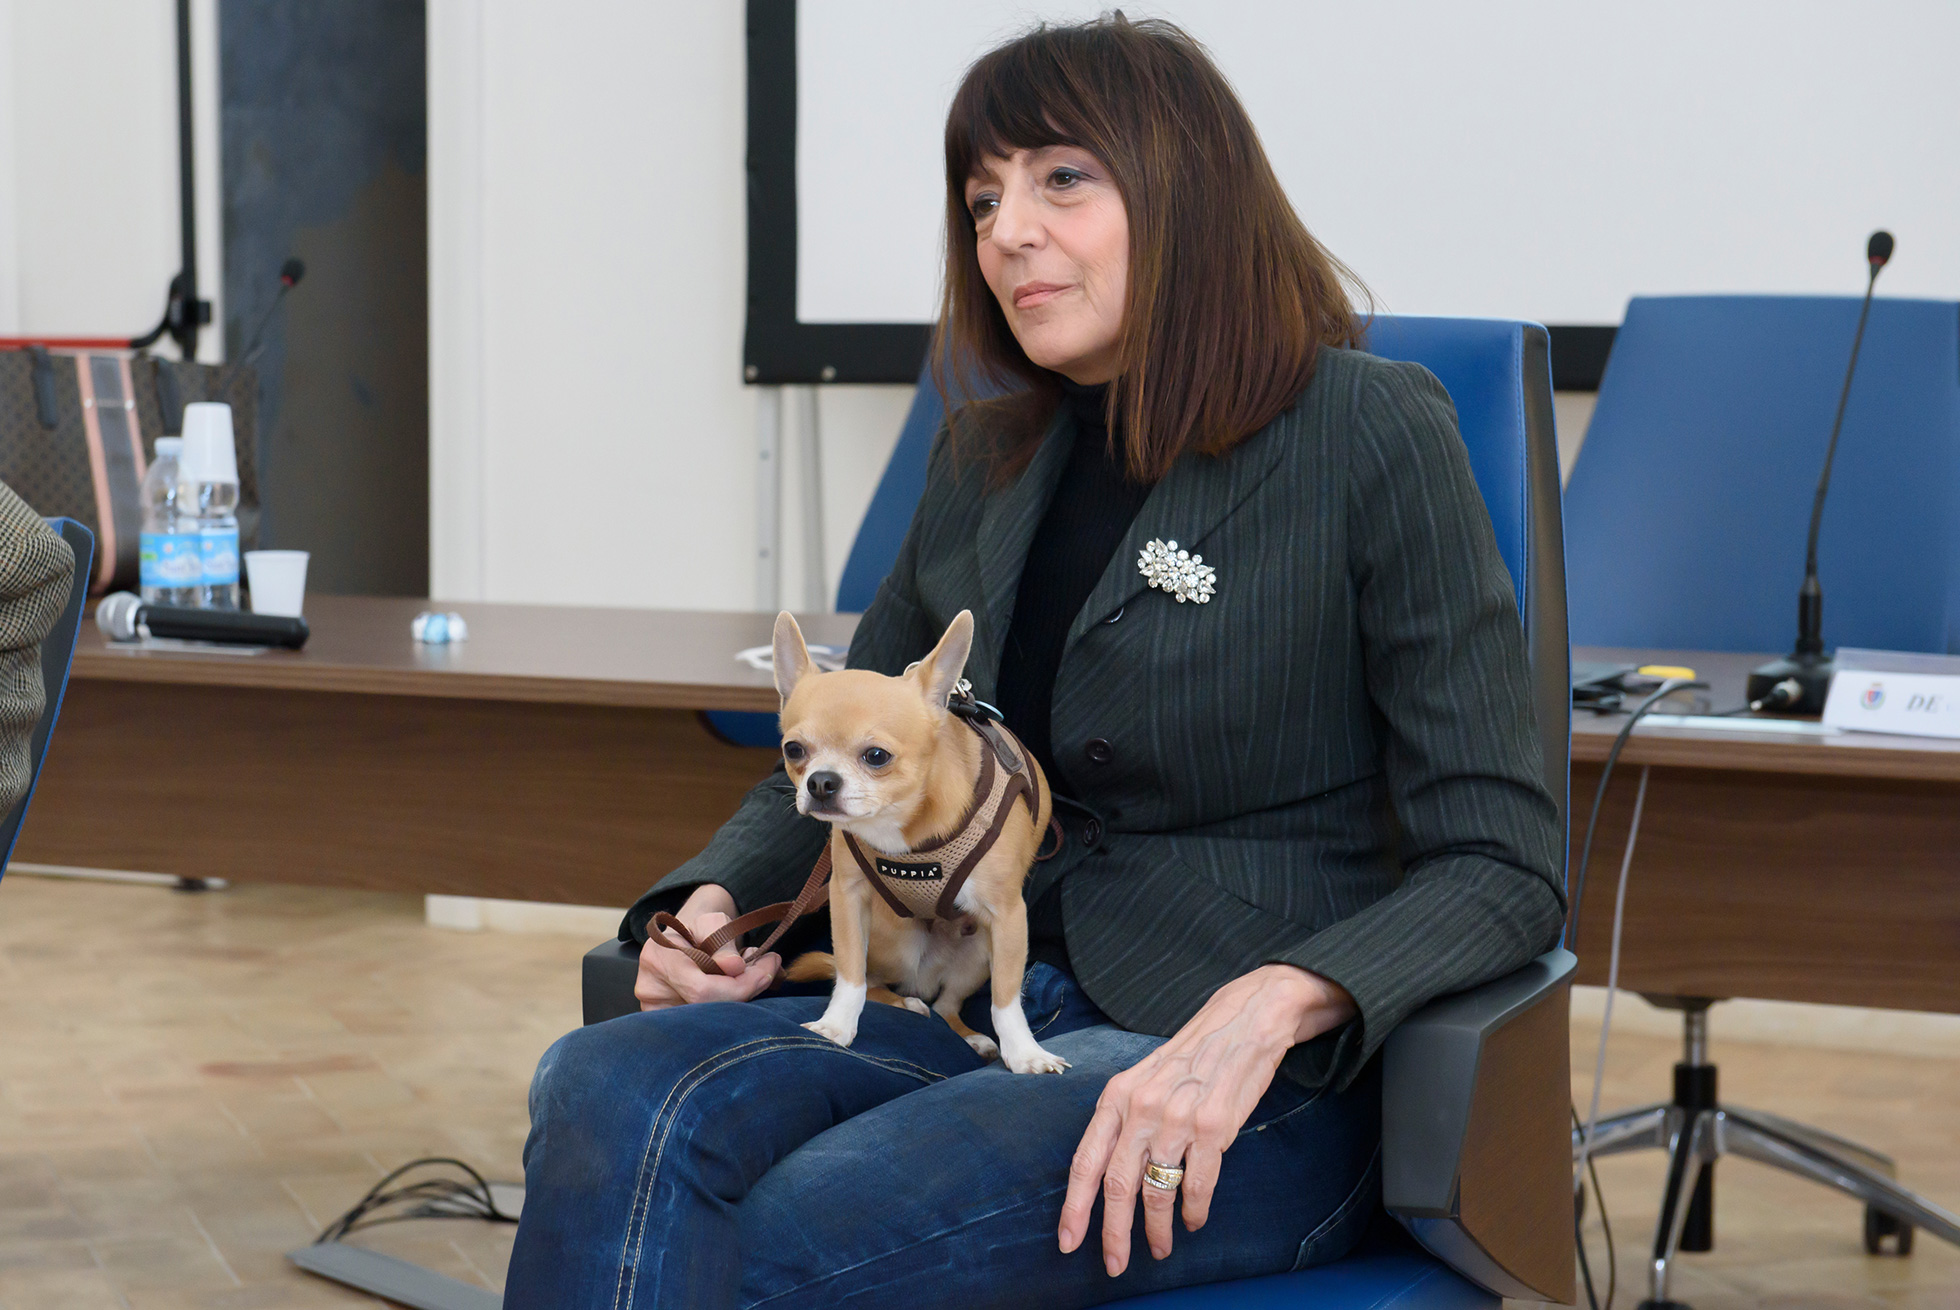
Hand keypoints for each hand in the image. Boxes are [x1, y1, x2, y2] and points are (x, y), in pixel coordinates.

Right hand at [635, 883, 782, 1009]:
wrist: (682, 939)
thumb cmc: (697, 928)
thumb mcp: (712, 921)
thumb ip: (722, 939)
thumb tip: (734, 967)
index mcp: (658, 959)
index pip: (703, 990)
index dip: (742, 985)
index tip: (770, 965)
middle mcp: (651, 990)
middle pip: (707, 1009)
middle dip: (745, 990)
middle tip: (767, 968)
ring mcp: (655, 1010)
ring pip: (709, 1018)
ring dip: (739, 998)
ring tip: (748, 973)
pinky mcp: (666, 1022)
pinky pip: (705, 1022)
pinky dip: (728, 1006)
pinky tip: (735, 987)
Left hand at [1058, 964, 1355, 1275]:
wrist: (1242, 1023)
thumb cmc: (1190, 1056)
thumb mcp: (1142, 1078)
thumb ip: (1123, 1120)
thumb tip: (1106, 1176)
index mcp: (1117, 1095)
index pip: (1086, 1161)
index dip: (1075, 1206)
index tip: (1068, 1241)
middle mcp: (1142, 1108)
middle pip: (1118, 1186)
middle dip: (1113, 1233)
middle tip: (1114, 1264)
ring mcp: (1178, 1118)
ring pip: (1158, 1191)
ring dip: (1158, 1229)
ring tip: (1160, 1247)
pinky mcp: (1216, 1128)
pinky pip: (1198, 1185)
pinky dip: (1194, 1211)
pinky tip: (1193, 1221)